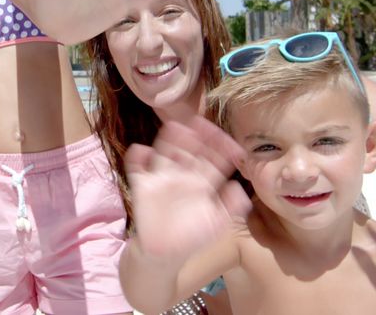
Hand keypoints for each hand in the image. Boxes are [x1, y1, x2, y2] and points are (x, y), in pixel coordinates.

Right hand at [126, 117, 250, 261]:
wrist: (165, 253)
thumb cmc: (192, 236)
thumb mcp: (217, 223)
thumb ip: (232, 206)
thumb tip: (239, 188)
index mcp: (203, 181)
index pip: (212, 158)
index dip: (219, 146)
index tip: (225, 138)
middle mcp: (183, 175)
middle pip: (189, 149)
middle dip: (195, 136)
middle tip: (199, 122)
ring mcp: (162, 178)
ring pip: (165, 152)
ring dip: (169, 140)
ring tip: (174, 127)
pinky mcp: (143, 186)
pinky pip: (137, 168)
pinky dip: (136, 158)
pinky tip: (141, 151)